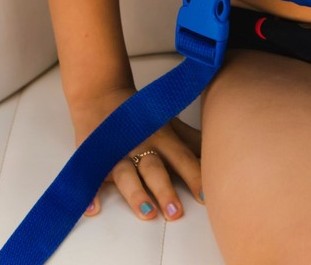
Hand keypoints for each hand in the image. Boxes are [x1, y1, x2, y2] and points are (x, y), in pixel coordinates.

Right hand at [72, 92, 203, 220]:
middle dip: (165, 190)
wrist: (101, 95)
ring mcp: (116, 154)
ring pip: (127, 176)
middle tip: (176, 213)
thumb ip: (193, 141)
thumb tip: (220, 155)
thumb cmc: (142, 117)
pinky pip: (90, 178)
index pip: (181, 159)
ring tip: (147, 213)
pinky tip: (92, 209)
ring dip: (137, 195)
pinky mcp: (94, 160)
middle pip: (154, 169)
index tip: (206, 197)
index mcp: (161, 138)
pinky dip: (90, 193)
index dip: (194, 176)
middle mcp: (140, 146)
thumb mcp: (169, 125)